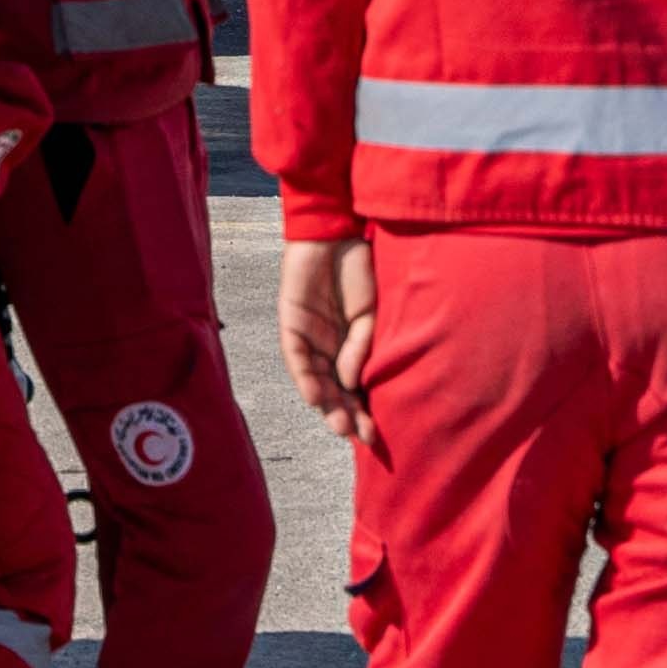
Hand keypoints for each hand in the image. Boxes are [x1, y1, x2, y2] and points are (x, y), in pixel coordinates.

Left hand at [280, 236, 373, 436]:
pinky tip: (315, 396)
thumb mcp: (370, 314)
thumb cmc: (360, 269)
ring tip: (339, 426)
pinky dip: (305, 376)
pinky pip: (295, 356)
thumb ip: (362, 347)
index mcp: (351, 345)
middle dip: (346, 414)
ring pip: (314, 379)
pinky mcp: (290, 324)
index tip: (376, 434)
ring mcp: (309, 337)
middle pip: (334, 390)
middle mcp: (328, 347)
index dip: (364, 410)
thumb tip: (351, 382)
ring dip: (326, 404)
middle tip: (359, 436)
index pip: (356, 387)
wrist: (338, 232)